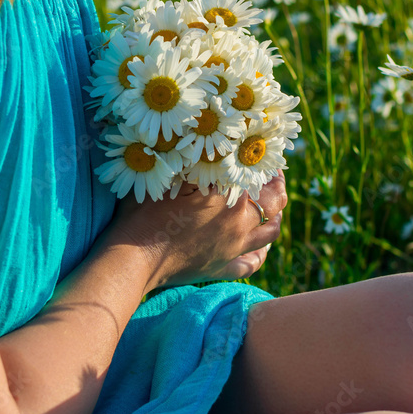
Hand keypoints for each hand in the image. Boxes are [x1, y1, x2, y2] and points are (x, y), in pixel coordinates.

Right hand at [95, 171, 287, 289]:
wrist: (135, 257)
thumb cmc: (147, 213)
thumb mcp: (169, 177)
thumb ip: (193, 162)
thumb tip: (207, 145)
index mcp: (229, 198)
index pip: (259, 178)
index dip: (266, 166)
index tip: (267, 157)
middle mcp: (238, 224)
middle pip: (272, 205)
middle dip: (277, 189)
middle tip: (276, 179)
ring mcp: (232, 249)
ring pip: (269, 235)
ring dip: (276, 219)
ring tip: (276, 211)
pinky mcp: (222, 268)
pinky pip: (251, 264)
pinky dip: (260, 254)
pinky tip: (260, 249)